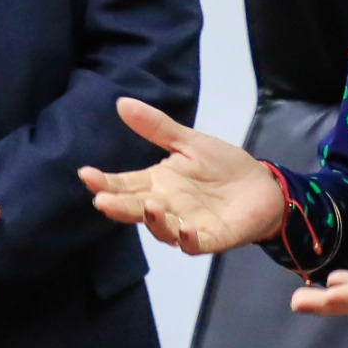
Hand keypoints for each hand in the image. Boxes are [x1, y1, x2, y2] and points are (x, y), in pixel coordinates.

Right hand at [78, 97, 282, 254]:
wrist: (261, 185)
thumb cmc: (222, 166)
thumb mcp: (188, 141)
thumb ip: (156, 127)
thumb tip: (121, 103)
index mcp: (158, 184)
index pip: (125, 185)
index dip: (105, 182)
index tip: (86, 174)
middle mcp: (168, 207)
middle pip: (137, 210)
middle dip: (119, 207)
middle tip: (102, 201)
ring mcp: (189, 224)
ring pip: (164, 230)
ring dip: (154, 221)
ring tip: (148, 206)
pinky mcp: (214, 237)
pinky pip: (198, 244)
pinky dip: (190, 240)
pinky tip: (185, 230)